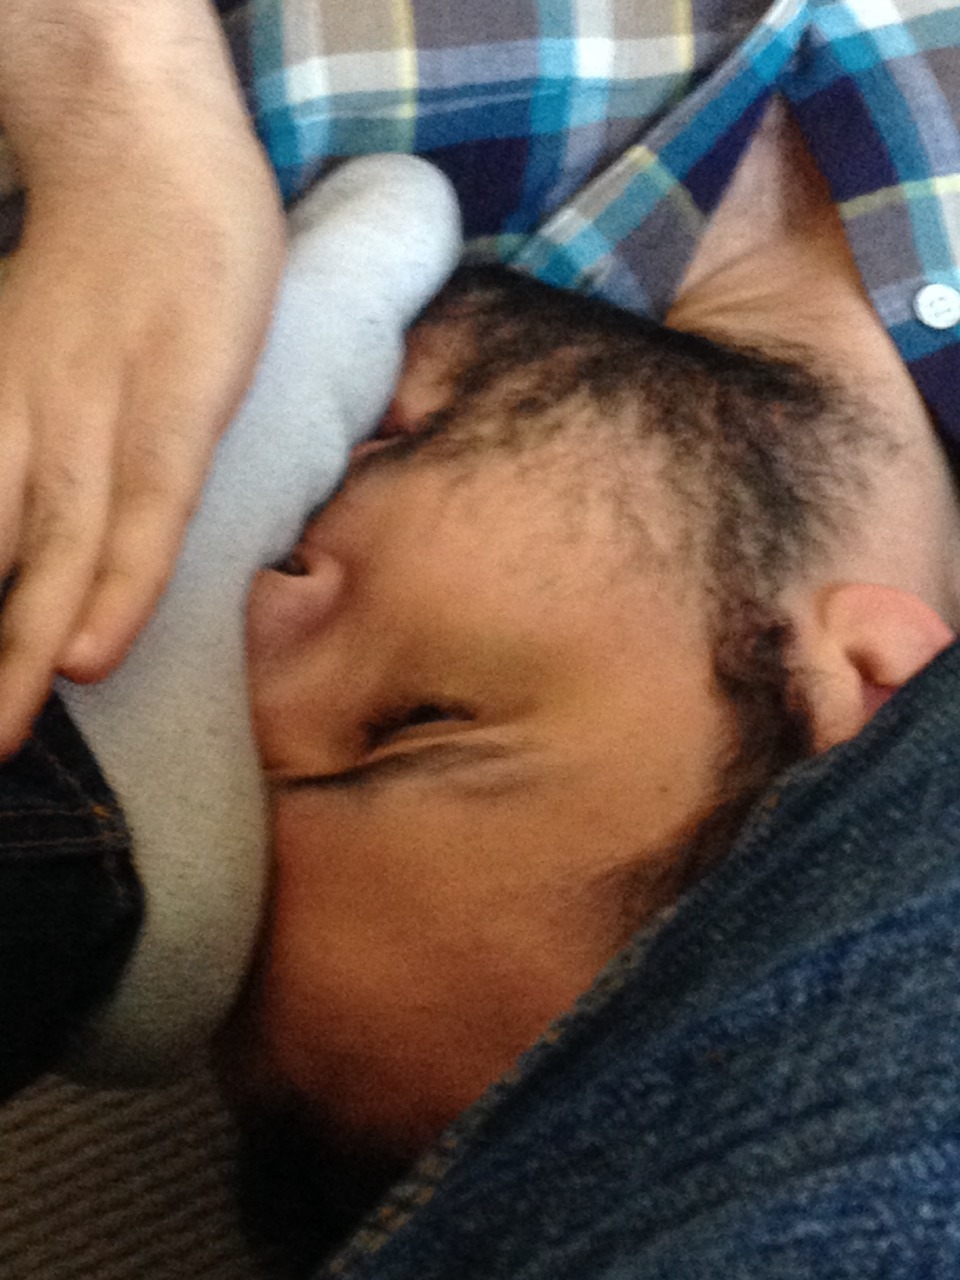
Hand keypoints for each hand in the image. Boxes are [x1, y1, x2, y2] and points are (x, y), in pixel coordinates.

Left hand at [0, 2, 285, 757]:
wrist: (151, 148)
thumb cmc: (106, 263)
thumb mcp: (31, 355)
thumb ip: (30, 442)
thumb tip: (38, 539)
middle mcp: (15, 417)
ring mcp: (93, 410)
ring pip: (47, 552)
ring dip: (19, 653)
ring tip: (2, 738)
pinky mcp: (173, 404)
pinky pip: (143, 514)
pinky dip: (116, 588)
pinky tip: (92, 659)